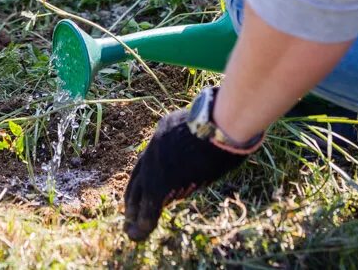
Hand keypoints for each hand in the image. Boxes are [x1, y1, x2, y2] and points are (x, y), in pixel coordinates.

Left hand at [123, 99, 253, 241]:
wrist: (220, 125)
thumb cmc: (227, 123)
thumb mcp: (211, 128)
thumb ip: (205, 141)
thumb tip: (218, 151)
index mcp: (168, 128)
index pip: (153, 154)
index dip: (147, 172)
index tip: (145, 186)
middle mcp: (156, 144)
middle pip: (140, 174)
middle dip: (133, 195)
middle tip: (129, 212)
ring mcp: (155, 164)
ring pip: (141, 191)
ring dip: (137, 211)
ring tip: (133, 228)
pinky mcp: (159, 182)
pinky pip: (149, 206)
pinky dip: (143, 222)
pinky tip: (138, 234)